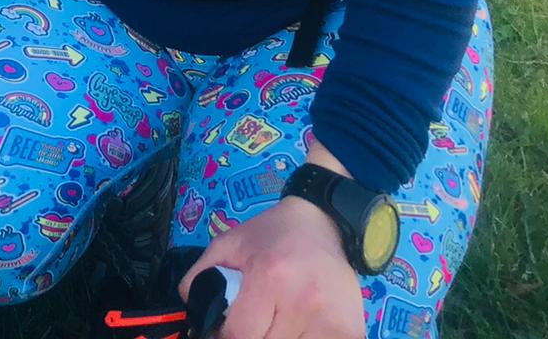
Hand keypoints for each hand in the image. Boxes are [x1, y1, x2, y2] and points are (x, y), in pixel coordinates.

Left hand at [178, 197, 362, 338]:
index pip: (239, 335)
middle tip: (257, 319)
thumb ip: (202, 278)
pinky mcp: (351, 332)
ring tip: (277, 321)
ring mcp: (330, 320)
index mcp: (269, 276)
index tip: (230, 327)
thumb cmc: (272, 235)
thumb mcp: (228, 244)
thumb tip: (196, 318)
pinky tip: (299, 328)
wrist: (324, 221)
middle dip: (255, 336)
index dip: (227, 335)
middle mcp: (302, 300)